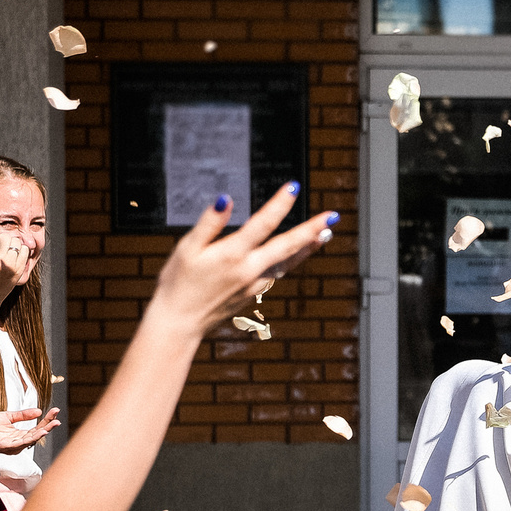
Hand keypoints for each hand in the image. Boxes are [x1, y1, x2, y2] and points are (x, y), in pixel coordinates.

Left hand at [0, 407, 61, 454]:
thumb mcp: (7, 416)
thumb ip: (22, 415)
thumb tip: (39, 411)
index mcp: (18, 435)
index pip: (37, 428)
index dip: (47, 420)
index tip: (56, 410)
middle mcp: (17, 442)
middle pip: (37, 434)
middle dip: (48, 425)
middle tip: (58, 417)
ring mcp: (12, 446)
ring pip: (31, 439)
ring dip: (43, 432)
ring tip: (53, 424)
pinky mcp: (5, 446)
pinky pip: (21, 443)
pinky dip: (32, 438)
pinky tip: (40, 431)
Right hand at [148, 184, 336, 336]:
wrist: (179, 322)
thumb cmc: (178, 283)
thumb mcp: (187, 248)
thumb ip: (209, 223)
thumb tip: (226, 200)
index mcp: (232, 254)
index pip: (262, 224)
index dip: (279, 204)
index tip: (293, 187)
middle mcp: (249, 270)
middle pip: (287, 246)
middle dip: (311, 229)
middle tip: (332, 217)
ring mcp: (253, 284)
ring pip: (287, 262)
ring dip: (307, 247)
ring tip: (324, 234)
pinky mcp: (252, 294)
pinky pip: (277, 274)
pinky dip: (291, 262)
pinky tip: (296, 255)